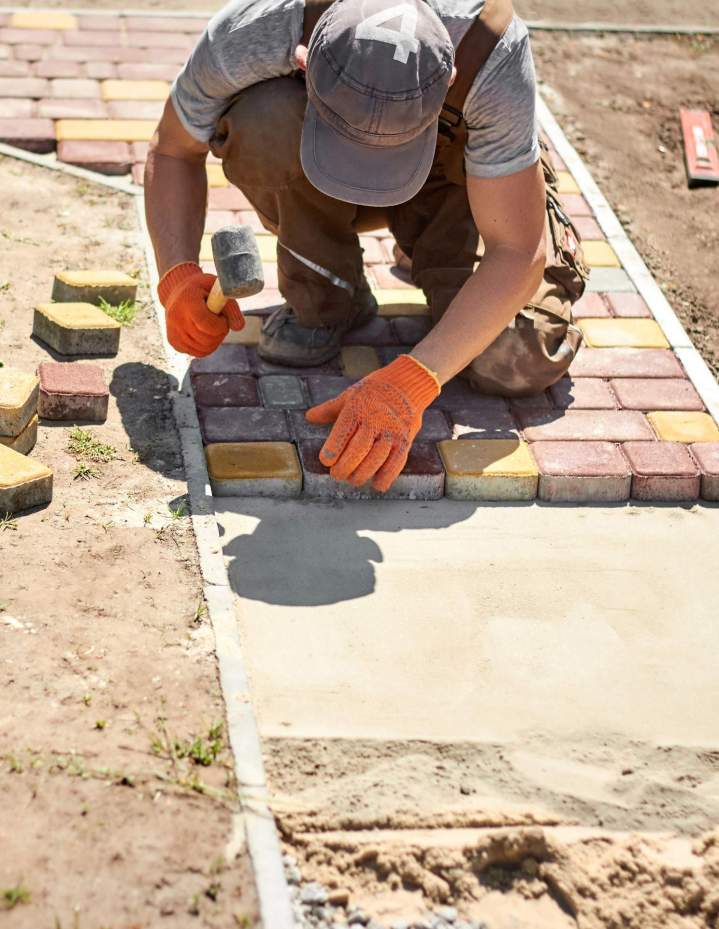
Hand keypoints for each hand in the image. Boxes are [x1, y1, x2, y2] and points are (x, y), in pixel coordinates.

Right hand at [158, 262, 243, 356]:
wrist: (178, 292)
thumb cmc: (202, 289)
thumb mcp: (218, 289)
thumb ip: (231, 307)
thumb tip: (239, 327)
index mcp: (187, 301)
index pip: (206, 324)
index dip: (221, 325)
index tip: (223, 317)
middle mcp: (176, 318)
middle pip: (206, 339)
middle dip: (219, 332)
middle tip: (218, 320)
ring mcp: (173, 332)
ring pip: (204, 349)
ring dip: (215, 340)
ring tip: (211, 325)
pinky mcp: (174, 342)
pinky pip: (198, 353)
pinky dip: (207, 346)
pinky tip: (204, 333)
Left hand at [305, 355, 439, 491]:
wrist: (407, 384)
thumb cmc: (373, 391)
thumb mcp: (350, 395)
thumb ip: (329, 410)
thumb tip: (309, 417)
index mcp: (358, 407)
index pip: (344, 430)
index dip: (334, 448)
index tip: (325, 461)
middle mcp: (376, 419)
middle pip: (359, 448)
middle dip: (346, 466)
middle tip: (337, 475)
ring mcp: (392, 431)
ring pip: (377, 458)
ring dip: (363, 473)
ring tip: (353, 480)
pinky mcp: (405, 440)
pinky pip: (396, 462)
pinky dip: (387, 476)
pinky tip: (377, 485)